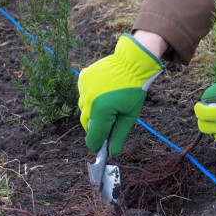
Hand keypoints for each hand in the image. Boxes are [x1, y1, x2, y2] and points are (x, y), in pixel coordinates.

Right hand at [78, 33, 164, 156]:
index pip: (92, 138)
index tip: (101, 145)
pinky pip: (83, 93)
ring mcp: (83, 88)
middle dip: (96, 127)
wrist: (131, 62)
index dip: (97, 144)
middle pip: (86, 124)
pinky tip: (102, 91)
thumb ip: (119, 136)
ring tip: (107, 103)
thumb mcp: (130, 116)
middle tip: (108, 123)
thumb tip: (112, 153)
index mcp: (101, 112)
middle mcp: (88, 101)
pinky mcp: (82, 78)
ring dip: (92, 111)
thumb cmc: (134, 90)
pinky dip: (90, 96)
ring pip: (83, 108)